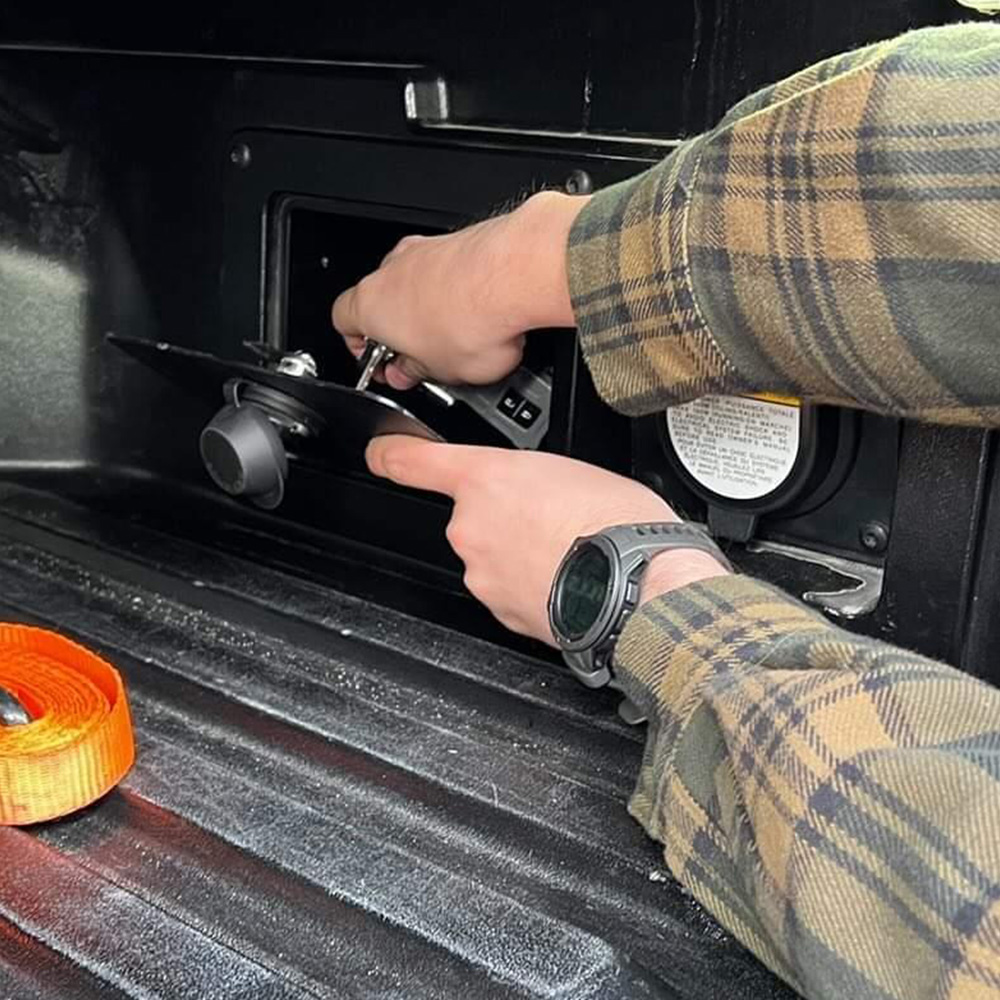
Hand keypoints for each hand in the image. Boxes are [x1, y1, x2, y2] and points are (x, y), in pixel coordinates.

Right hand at [331, 192, 587, 389]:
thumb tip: (408, 372)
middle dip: (401, 332)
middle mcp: (392, 269)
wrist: (516, 275)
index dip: (361, 350)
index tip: (384, 366)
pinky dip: (458, 293)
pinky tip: (481, 318)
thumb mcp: (438, 371)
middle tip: (423, 359)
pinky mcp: (458, 242)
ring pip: (416, 285)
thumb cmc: (472, 318)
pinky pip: (448, 272)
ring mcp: (426, 250)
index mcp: (369, 303)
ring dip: (430, 312)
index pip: (342, 323)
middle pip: (381, 302)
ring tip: (460, 341)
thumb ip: (415, 372)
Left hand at [366, 436, 728, 644]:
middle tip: (554, 517)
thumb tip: (534, 492)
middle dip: (506, 516)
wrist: (641, 586)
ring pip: (492, 555)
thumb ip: (533, 476)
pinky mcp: (500, 610)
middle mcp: (471, 526)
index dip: (391, 453)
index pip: (414, 461)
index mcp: (487, 479)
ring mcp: (482, 573)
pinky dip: (531, 583)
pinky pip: (508, 589)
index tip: (380, 453)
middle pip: (473, 516)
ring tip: (570, 548)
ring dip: (521, 551)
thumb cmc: (618, 523)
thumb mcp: (576, 470)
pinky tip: (568, 575)